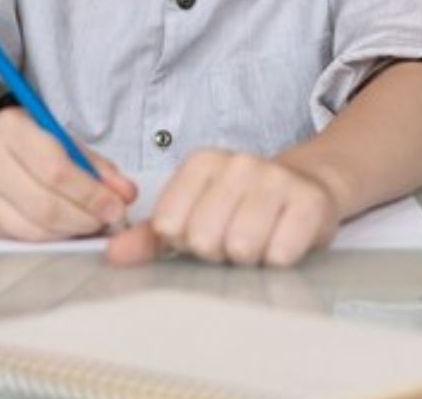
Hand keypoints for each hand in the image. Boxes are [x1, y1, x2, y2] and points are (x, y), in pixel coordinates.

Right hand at [0, 108, 132, 239]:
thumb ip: (91, 163)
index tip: (116, 207)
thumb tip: (125, 192)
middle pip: (46, 204)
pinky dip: (45, 237)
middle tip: (105, 221)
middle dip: (84, 218)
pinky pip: (16, 236)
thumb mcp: (50, 136)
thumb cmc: (10, 143)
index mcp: (11, 128)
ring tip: (86, 225)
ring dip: (68, 231)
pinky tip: (59, 229)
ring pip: (32, 227)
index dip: (91, 194)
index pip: (57, 170)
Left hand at [106, 150, 339, 267]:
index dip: (185, 241)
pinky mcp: (308, 201)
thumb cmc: (242, 207)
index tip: (203, 230)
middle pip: (205, 239)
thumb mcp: (193, 215)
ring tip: (259, 240)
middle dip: (219, 252)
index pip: (169, 224)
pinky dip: (278, 259)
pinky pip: (280, 254)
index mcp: (201, 163)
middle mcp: (237, 163)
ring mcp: (275, 179)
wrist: (306, 187)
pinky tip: (282, 240)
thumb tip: (113, 255)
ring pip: (242, 247)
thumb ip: (149, 237)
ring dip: (249, 258)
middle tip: (234, 238)